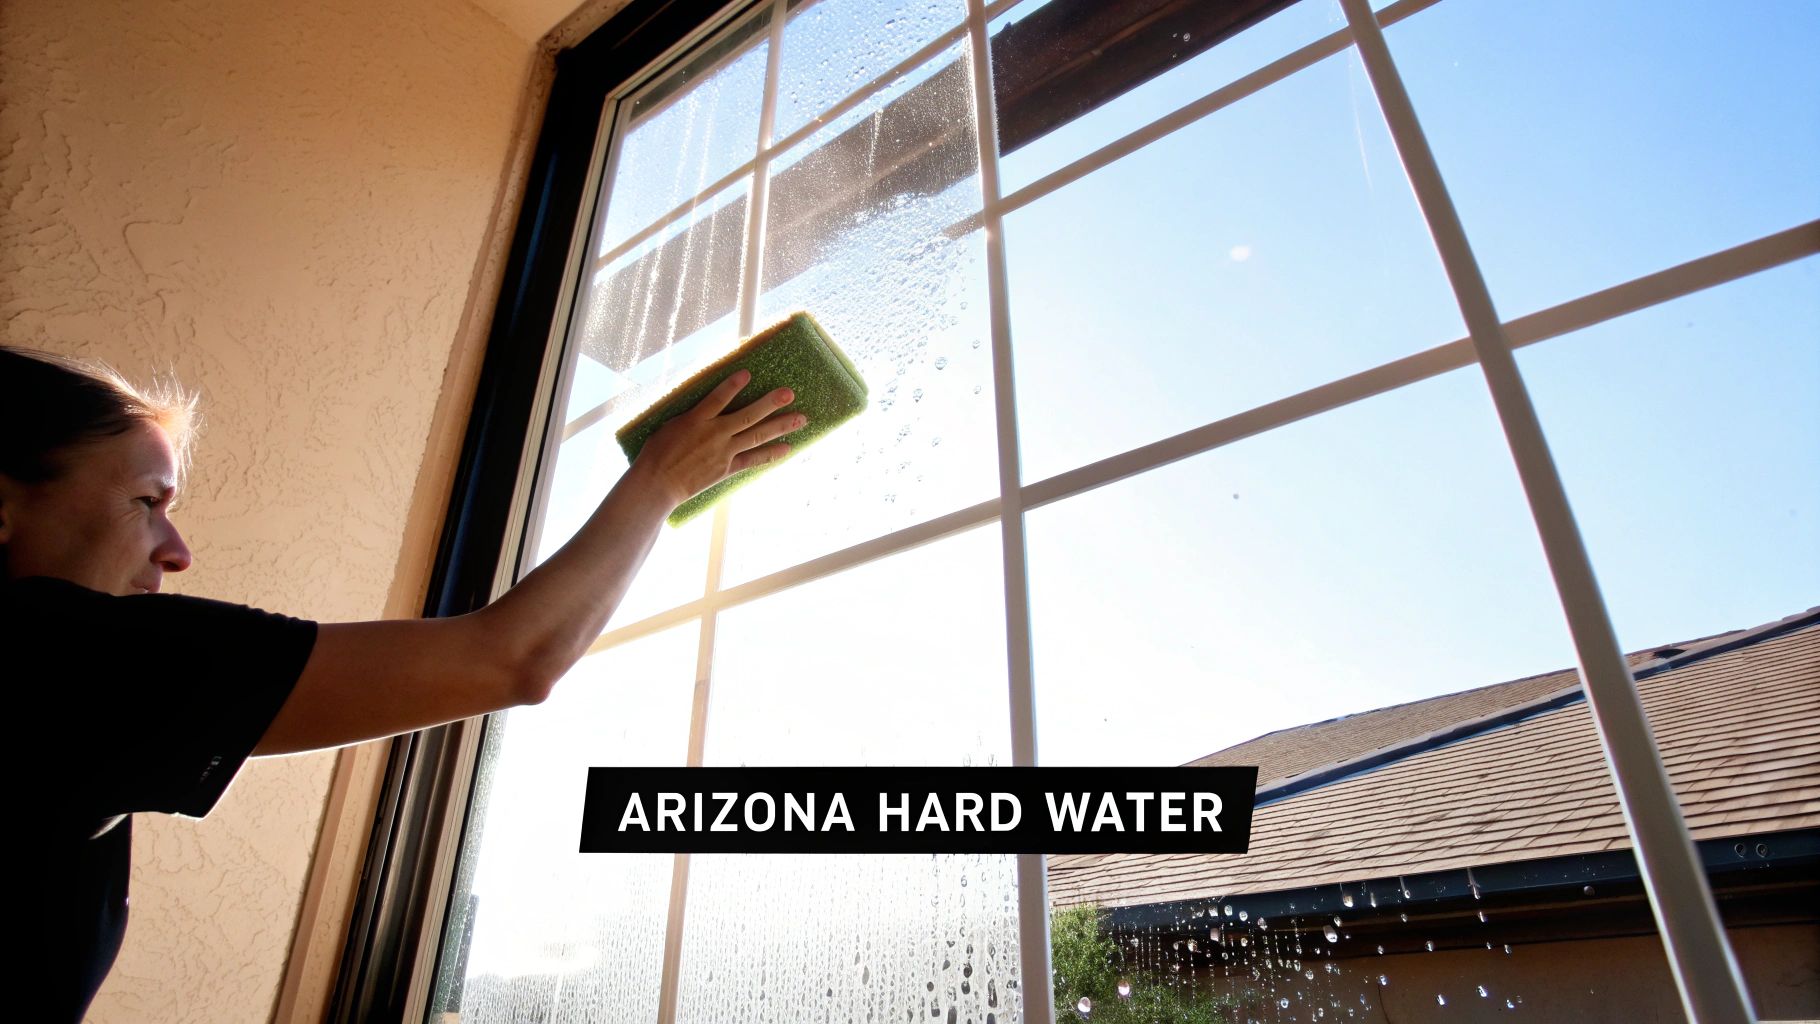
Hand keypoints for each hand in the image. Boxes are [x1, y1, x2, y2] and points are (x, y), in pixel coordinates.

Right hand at [629, 369, 806, 509]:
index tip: (748, 373)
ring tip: (801, 418)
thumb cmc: (656, 453)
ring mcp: (723, 451)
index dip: (733, 384)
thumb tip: (703, 405)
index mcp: (696, 419)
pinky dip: (770, 454)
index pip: (718, 397)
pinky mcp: (726, 468)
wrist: (658, 484)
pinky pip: (753, 460)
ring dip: (781, 426)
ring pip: (757, 436)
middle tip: (790, 393)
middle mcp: (714, 433)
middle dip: (771, 403)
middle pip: (748, 415)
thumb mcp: (668, 425)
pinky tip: (787, 449)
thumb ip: (690, 414)